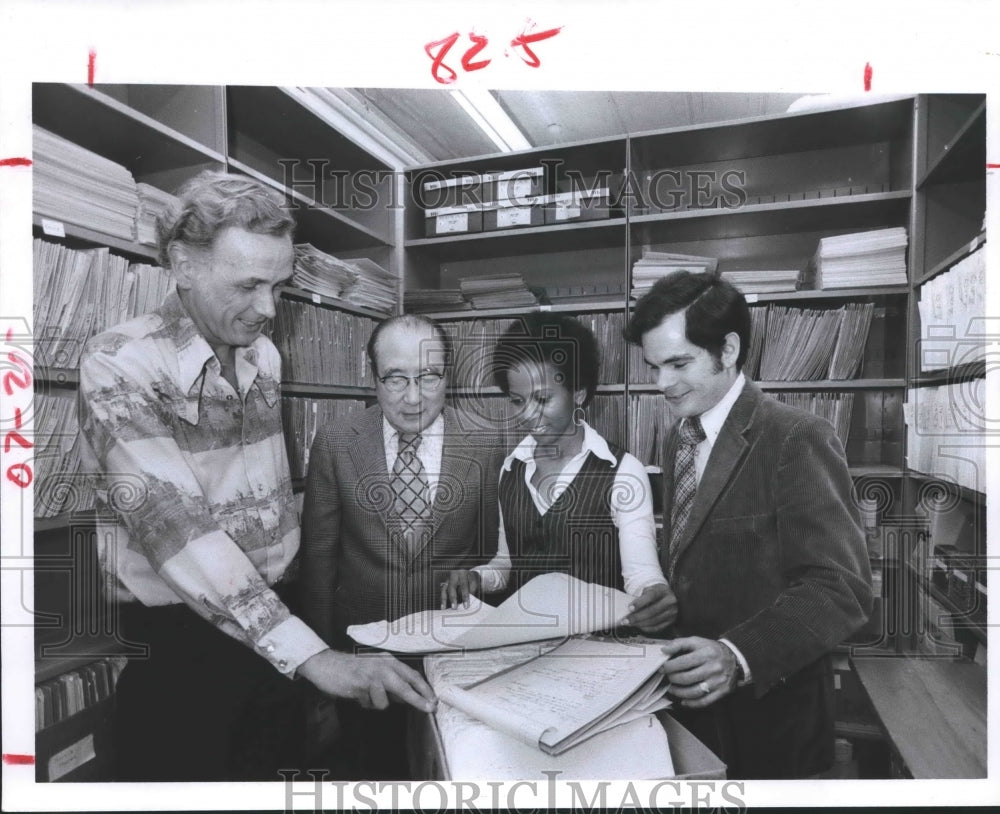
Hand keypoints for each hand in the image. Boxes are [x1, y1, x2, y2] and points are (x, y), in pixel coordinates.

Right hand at [297, 649, 436, 712]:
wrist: (327, 664)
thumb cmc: (352, 670)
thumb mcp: (375, 671)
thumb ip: (391, 683)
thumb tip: (408, 698)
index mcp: (388, 660)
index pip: (411, 675)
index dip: (423, 688)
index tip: (433, 699)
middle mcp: (383, 665)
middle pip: (405, 686)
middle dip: (419, 699)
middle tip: (430, 708)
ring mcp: (372, 674)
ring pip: (385, 701)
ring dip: (377, 703)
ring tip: (366, 695)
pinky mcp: (360, 684)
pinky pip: (370, 703)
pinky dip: (365, 703)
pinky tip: (357, 694)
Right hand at [440, 569, 480, 609]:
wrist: (464, 572)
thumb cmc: (470, 579)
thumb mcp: (473, 582)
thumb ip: (471, 590)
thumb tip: (467, 601)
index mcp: (462, 574)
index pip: (463, 586)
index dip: (465, 597)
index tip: (466, 606)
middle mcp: (453, 575)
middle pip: (452, 587)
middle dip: (453, 598)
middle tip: (454, 607)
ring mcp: (447, 579)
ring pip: (444, 589)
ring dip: (444, 599)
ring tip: (444, 608)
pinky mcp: (444, 583)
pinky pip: (442, 592)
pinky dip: (442, 599)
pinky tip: (443, 607)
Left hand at [623, 583, 676, 631]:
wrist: (669, 596)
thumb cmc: (656, 592)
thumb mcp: (650, 589)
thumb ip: (641, 597)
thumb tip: (629, 609)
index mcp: (663, 590)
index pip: (651, 596)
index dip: (640, 603)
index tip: (629, 608)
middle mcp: (670, 601)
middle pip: (652, 611)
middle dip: (637, 617)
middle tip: (625, 620)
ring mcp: (672, 612)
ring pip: (654, 621)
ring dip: (639, 624)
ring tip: (629, 624)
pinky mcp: (671, 621)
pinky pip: (657, 627)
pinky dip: (646, 628)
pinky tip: (638, 626)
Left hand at [658, 636, 738, 708]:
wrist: (735, 659)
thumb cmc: (712, 650)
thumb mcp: (697, 641)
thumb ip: (679, 643)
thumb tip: (664, 650)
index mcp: (706, 653)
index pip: (683, 662)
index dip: (669, 666)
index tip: (663, 668)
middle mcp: (713, 668)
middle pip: (686, 678)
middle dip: (672, 679)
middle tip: (668, 677)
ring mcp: (718, 682)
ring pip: (694, 692)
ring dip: (679, 692)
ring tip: (672, 689)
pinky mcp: (722, 692)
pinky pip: (704, 702)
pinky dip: (691, 703)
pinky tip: (684, 701)